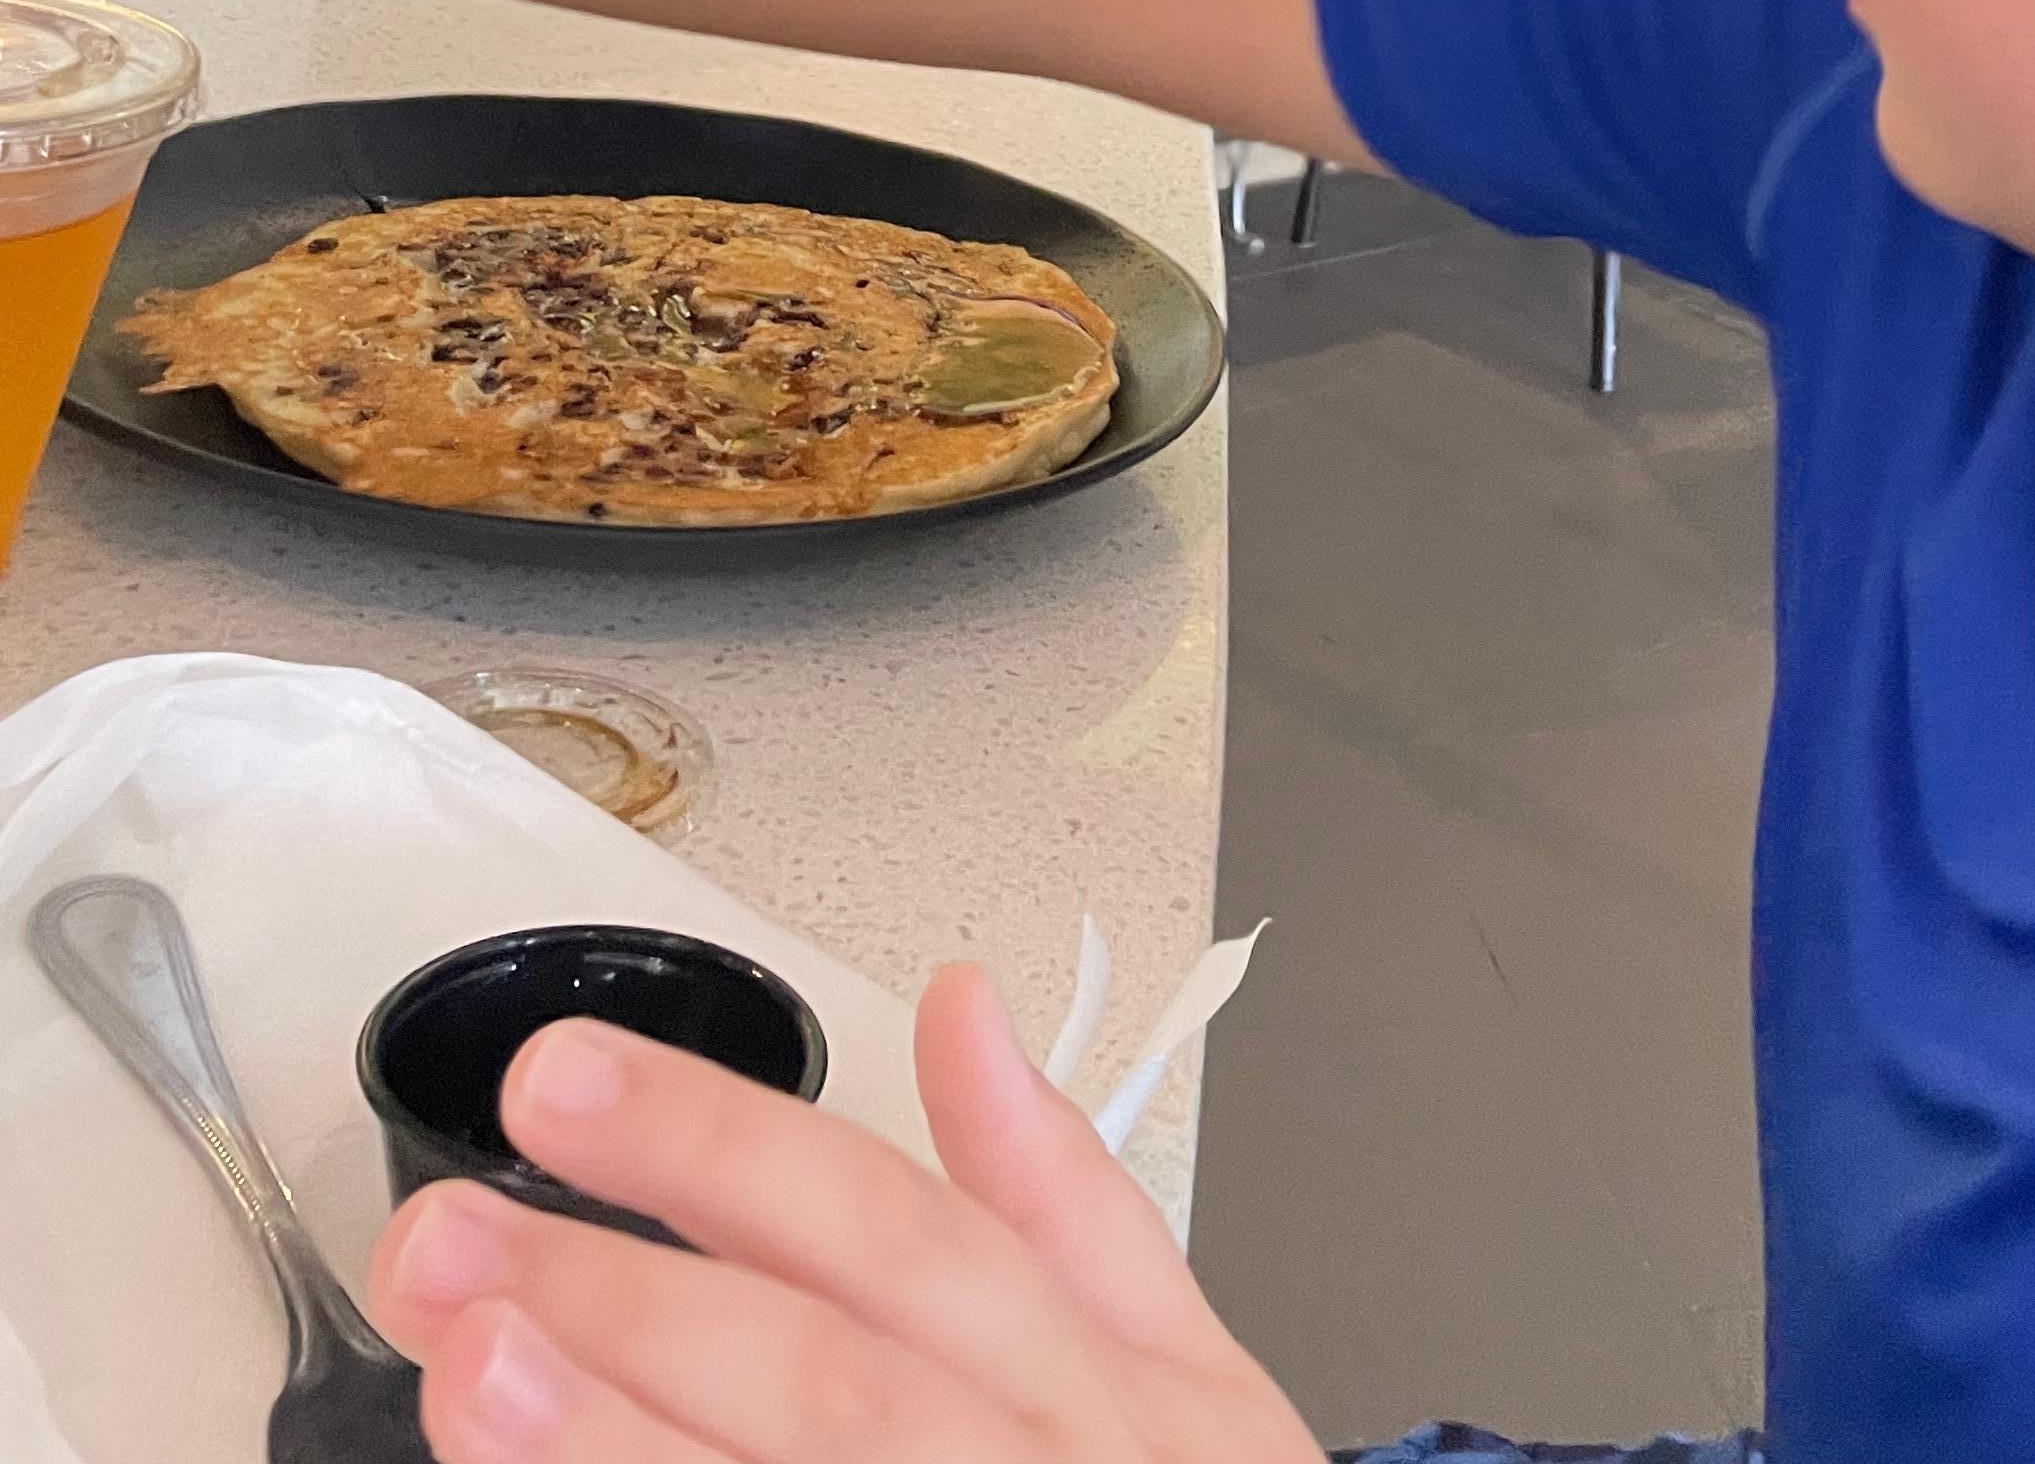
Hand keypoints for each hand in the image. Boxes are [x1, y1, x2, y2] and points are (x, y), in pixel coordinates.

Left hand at [366, 966, 1327, 1463]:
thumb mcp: (1192, 1379)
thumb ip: (1065, 1195)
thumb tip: (963, 1007)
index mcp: (1086, 1385)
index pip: (890, 1226)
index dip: (723, 1147)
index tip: (562, 1082)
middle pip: (819, 1373)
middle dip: (630, 1298)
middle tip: (450, 1236)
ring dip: (615, 1448)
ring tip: (469, 1372)